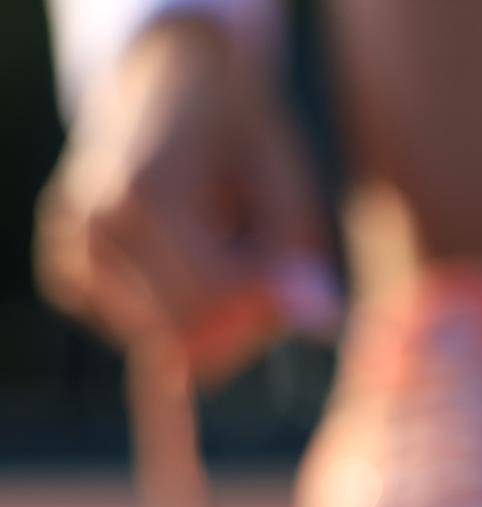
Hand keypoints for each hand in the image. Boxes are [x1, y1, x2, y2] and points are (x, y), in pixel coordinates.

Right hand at [35, 17, 331, 380]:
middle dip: (244, 321)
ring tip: (227, 258)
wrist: (169, 93)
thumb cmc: (240, 140)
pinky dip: (181, 318)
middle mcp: (93, 226)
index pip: (212, 298)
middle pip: (187, 336)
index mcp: (144, 193)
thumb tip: (323, 326)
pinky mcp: (67, 277)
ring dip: (214, 321)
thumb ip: (298, 256)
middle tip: (271, 274)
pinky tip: (191, 268)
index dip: (267, 306)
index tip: (300, 282)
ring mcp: (70, 253)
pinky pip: (145, 336)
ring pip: (166, 347)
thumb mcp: (286, 185)